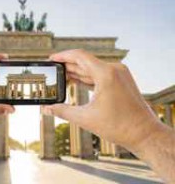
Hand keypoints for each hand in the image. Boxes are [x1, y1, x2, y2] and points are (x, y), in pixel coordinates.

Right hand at [43, 49, 162, 151]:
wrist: (144, 134)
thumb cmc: (119, 126)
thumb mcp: (85, 118)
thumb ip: (62, 111)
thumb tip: (46, 109)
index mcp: (106, 74)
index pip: (79, 56)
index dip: (63, 56)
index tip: (51, 58)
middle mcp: (114, 69)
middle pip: (85, 61)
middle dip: (68, 65)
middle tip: (53, 70)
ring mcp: (119, 74)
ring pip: (92, 68)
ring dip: (77, 72)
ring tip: (61, 76)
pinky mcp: (121, 80)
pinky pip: (100, 74)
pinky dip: (87, 77)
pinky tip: (76, 81)